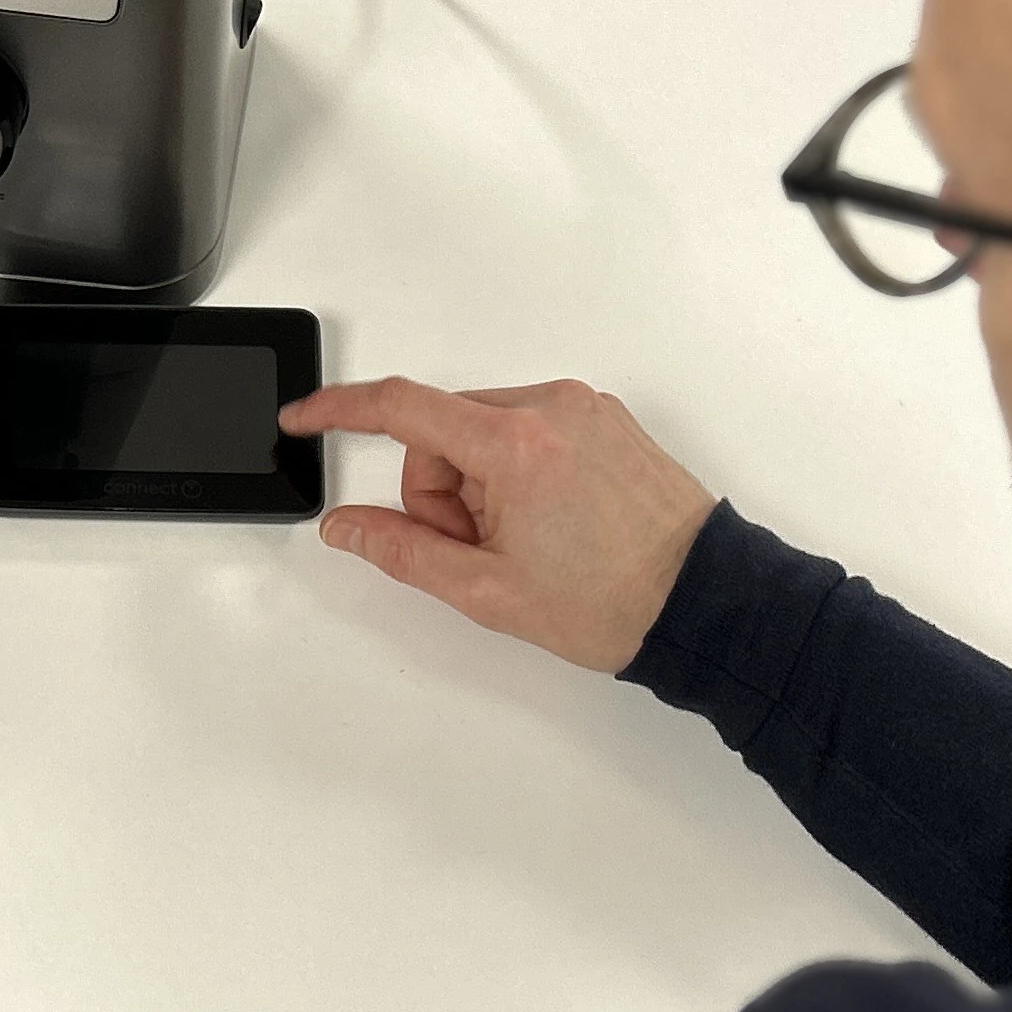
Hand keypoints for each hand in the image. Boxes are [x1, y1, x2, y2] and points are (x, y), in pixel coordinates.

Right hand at [286, 376, 718, 673]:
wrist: (706, 604)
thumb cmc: (617, 602)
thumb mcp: (487, 590)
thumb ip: (402, 550)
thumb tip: (348, 527)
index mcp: (516, 445)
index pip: (400, 407)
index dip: (338, 412)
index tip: (305, 419)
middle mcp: (551, 410)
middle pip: (442, 430)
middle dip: (440, 491)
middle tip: (477, 550)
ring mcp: (584, 409)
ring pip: (484, 431)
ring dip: (481, 484)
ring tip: (525, 543)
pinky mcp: (605, 419)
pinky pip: (529, 431)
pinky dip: (519, 473)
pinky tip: (550, 523)